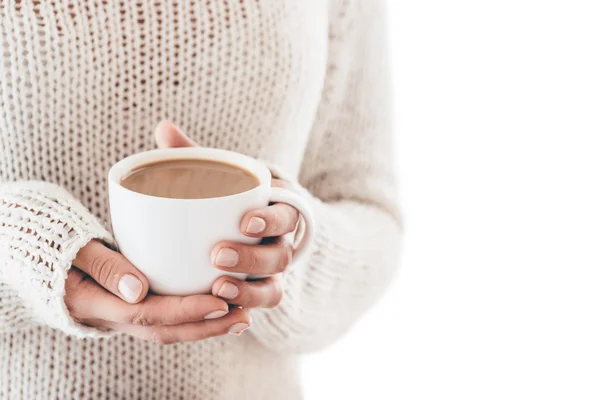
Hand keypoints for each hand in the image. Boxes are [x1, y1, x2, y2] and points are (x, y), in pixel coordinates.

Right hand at [66, 240, 251, 342]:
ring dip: (206, 325)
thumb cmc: (57, 245)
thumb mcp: (73, 250)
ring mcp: (123, 313)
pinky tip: (219, 306)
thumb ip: (103, 265)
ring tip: (242, 316)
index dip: (186, 311)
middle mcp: (113, 317)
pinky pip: (166, 317)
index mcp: (96, 305)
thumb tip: (138, 289)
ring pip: (169, 328)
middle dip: (206, 326)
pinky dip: (193, 315)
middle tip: (244, 316)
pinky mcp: (132, 305)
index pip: (149, 314)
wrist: (42, 256)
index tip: (221, 302)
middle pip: (166, 329)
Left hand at [155, 121, 299, 309]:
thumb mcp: (222, 175)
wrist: (249, 224)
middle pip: (280, 254)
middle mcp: (282, 242)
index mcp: (279, 208)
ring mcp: (273, 270)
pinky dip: (247, 307)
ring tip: (216, 287)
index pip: (286, 214)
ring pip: (274, 285)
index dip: (269, 220)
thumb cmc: (232, 197)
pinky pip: (263, 303)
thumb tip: (163, 128)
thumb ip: (197, 156)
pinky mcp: (263, 290)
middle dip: (251, 259)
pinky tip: (222, 307)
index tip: (244, 222)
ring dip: (248, 289)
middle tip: (217, 255)